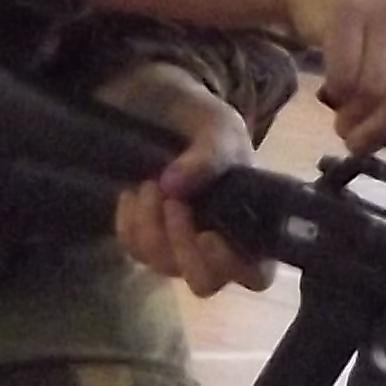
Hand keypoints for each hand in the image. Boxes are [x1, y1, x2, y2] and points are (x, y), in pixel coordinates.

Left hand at [94, 67, 270, 294]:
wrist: (154, 103)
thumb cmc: (198, 117)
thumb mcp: (215, 123)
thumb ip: (210, 151)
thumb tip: (175, 186)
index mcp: (250, 222)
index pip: (256, 273)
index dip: (234, 265)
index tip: (209, 233)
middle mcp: (217, 244)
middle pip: (204, 282)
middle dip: (182, 245)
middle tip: (172, 201)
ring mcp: (178, 246)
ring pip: (162, 266)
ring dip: (150, 225)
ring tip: (150, 182)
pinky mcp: (144, 239)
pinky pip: (132, 250)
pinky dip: (129, 221)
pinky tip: (133, 191)